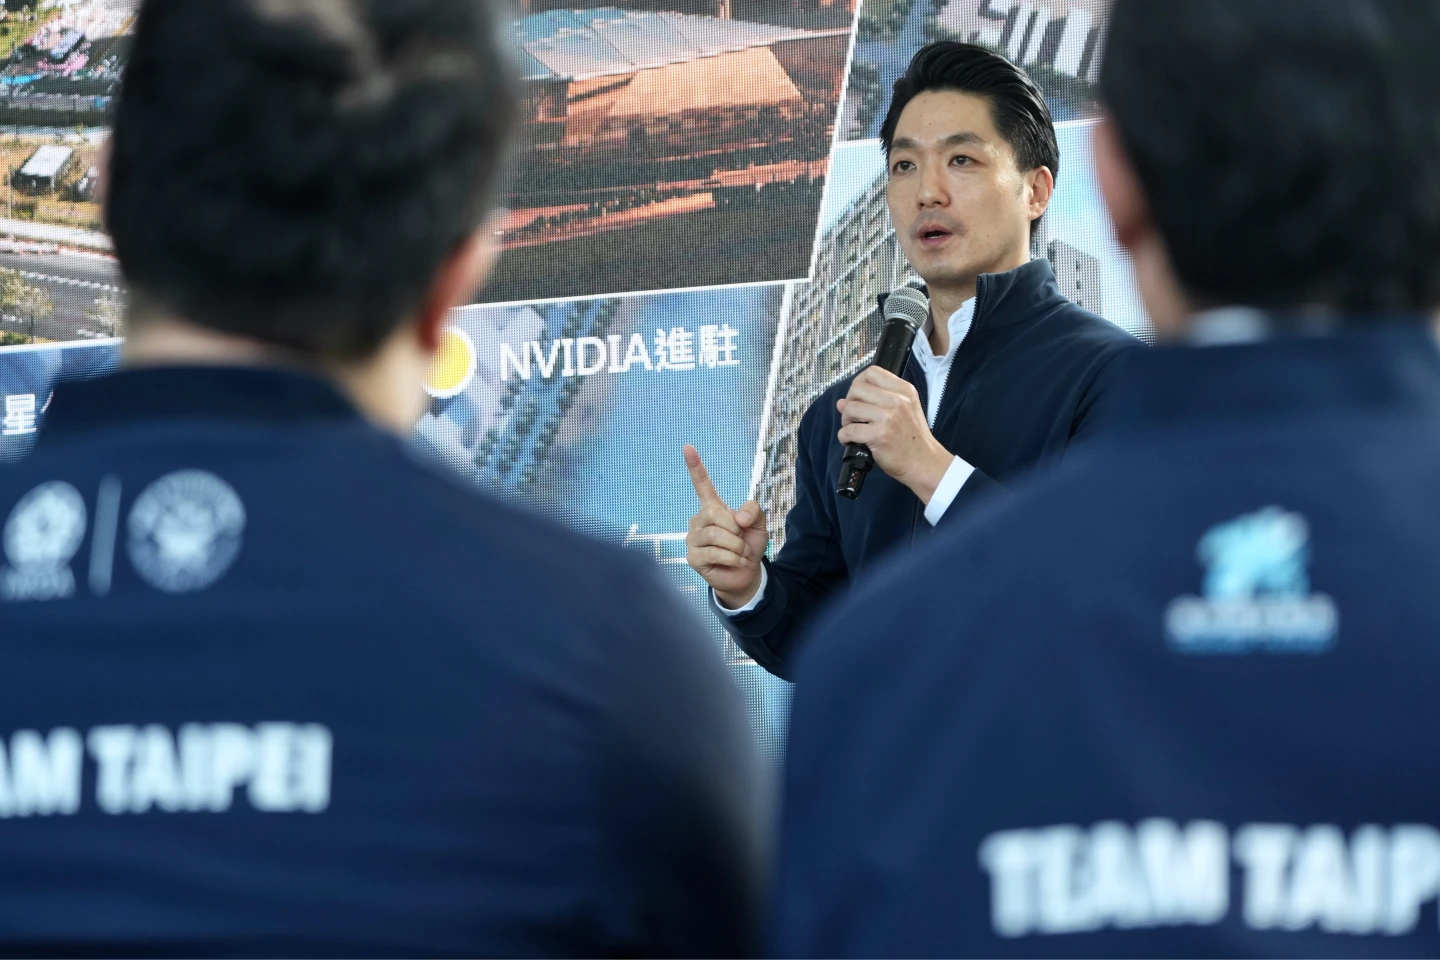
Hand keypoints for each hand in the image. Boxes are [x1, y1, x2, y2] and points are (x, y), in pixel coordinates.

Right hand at [683, 445, 768, 608]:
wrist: (746, 574)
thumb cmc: (749, 545)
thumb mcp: (759, 524)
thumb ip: (753, 511)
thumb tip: (737, 518)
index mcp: (713, 508)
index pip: (702, 485)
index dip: (695, 466)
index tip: (687, 447)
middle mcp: (699, 520)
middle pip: (716, 513)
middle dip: (736, 528)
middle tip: (741, 540)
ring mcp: (693, 539)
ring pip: (717, 535)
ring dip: (737, 546)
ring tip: (740, 553)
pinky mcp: (693, 557)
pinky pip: (716, 552)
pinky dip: (733, 558)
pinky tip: (736, 562)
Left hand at [836, 367, 953, 503]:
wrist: (924, 463)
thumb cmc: (913, 440)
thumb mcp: (903, 412)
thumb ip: (875, 402)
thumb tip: (842, 402)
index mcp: (904, 391)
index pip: (872, 372)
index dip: (858, 383)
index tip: (858, 396)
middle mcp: (897, 400)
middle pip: (857, 388)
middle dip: (850, 402)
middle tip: (854, 417)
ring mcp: (888, 418)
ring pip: (850, 408)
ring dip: (846, 421)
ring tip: (854, 429)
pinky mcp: (879, 435)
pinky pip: (848, 430)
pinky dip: (844, 437)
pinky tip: (851, 441)